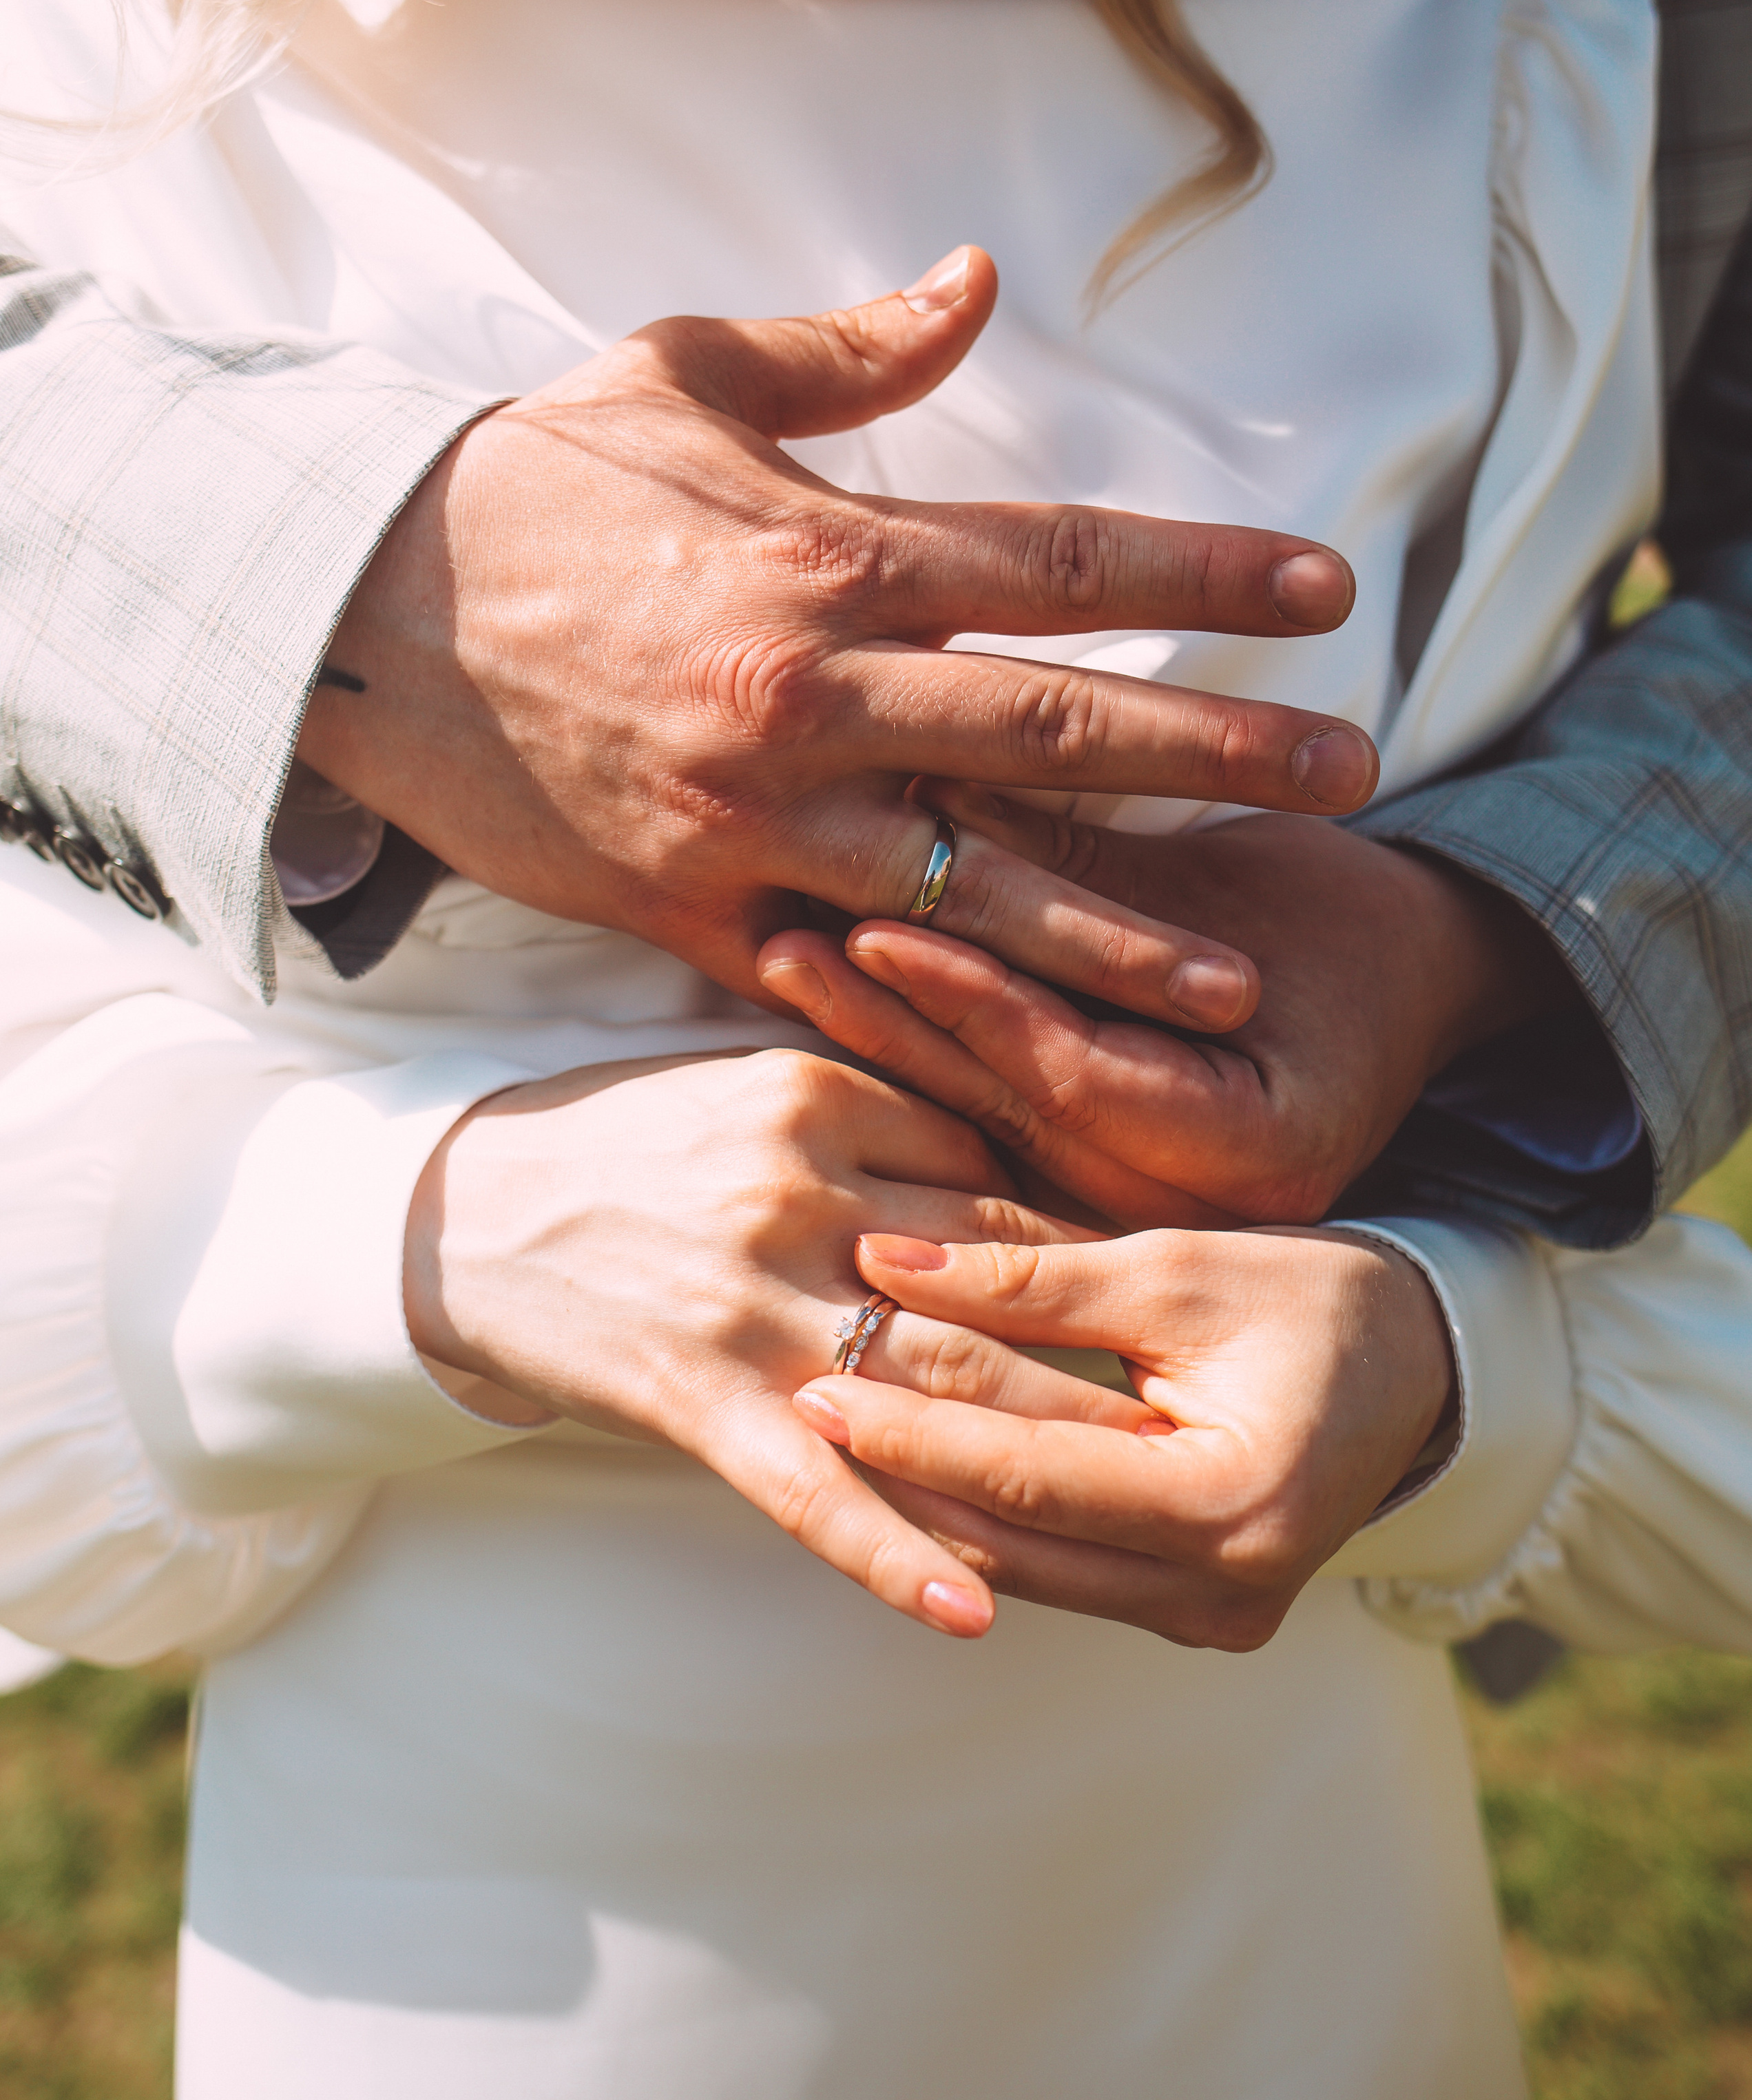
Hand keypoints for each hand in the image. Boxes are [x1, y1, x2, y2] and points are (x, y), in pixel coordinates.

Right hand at [298, 248, 1376, 1036]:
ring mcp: (759, 815)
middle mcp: (816, 691)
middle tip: (1351, 779)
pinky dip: (932, 1013)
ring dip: (1115, 937)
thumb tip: (975, 283)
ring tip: (1234, 980)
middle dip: (1218, 756)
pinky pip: (837, 970)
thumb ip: (849, 353)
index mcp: (831, 552)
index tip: (1327, 595)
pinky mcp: (692, 907)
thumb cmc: (525, 485)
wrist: (359, 611)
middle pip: (1058, 728)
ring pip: (973, 885)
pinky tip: (1025, 1058)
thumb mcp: (679, 373)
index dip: (1208, 573)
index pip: (1065, 562)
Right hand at [402, 1048, 1152, 1637]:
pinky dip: (893, 1555)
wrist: (458, 1215)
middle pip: (991, 1287)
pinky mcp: (695, 1396)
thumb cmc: (623, 1148)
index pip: (997, 1180)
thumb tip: (1010, 1181)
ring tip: (1149, 1520)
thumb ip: (878, 1121)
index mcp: (820, 1098)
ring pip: (929, 1391)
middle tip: (1212, 1417)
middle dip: (1098, 1357)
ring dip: (1040, 1463)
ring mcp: (748, 1301)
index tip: (1166, 1302)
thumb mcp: (750, 1091)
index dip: (1086, 1250)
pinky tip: (973, 1612)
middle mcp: (797, 1193)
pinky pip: (812, 1490)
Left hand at [759, 800, 1576, 1228]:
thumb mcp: (1234, 891)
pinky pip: (1000, 1111)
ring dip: (885, 1036)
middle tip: (781, 947)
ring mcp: (1151, 1202)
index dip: (976, 1003)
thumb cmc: (1353, 920)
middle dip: (895, 1024)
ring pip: (991, 1114)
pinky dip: (925, 1043)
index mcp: (1258, 1153)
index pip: (1079, 1078)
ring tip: (781, 957)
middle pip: (1012, 1108)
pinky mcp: (1110, 1176)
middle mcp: (1197, 1206)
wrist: (1418, 978)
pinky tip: (838, 991)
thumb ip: (1087, 875)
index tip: (877, 930)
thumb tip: (934, 793)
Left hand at [791, 1223, 1455, 1649]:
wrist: (1422, 1364)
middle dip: (905, 1474)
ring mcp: (1211, 1617)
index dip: (920, 1436)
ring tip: (836, 1431)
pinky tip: (912, 1467)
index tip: (820, 1388)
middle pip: (1020, 1542)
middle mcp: (1226, 1591)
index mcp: (1238, 1507)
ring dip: (931, 1503)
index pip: (1037, 1480)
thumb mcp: (1181, 1271)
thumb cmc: (1317, 1298)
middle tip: (802, 1404)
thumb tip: (886, 1263)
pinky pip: (1062, 1572)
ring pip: (1028, 1569)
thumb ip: (1035, 1281)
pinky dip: (990, 1518)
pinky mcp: (1193, 1612)